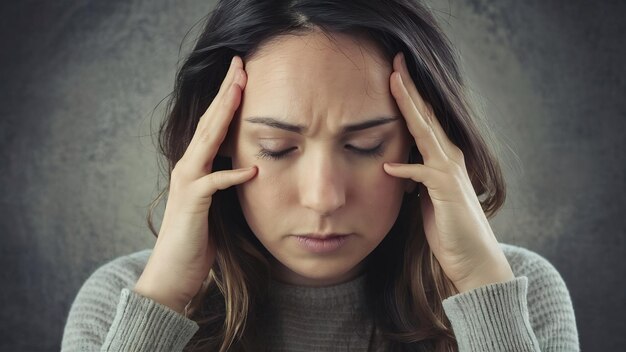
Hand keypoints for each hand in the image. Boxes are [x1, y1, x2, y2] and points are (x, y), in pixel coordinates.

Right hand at [133, 56, 256, 312]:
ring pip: (206, 142)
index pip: (213, 124)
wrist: (172, 274)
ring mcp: (187, 185)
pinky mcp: (192, 206)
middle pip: (209, 123)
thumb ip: (227, 180)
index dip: (226, 97)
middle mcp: (188, 169)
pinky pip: (213, 185)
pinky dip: (231, 176)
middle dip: (225, 93)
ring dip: (223, 116)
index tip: (242, 73)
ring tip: (239, 92)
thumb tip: (250, 165)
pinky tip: (251, 168)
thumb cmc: (198, 239)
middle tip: (239, 65)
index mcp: (197, 166)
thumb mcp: (217, 203)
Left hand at [383, 52, 513, 292]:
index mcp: (443, 156)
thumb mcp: (426, 195)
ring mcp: (449, 172)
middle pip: (425, 116)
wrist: (472, 256)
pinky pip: (422, 175)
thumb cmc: (447, 226)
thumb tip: (396, 164)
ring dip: (409, 109)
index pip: (423, 119)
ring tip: (393, 85)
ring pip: (426, 133)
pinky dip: (406, 170)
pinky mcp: (445, 192)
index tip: (394, 73)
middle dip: (409, 89)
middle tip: (395, 63)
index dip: (409, 95)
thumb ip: (414, 176)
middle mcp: (449, 157)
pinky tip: (389, 165)